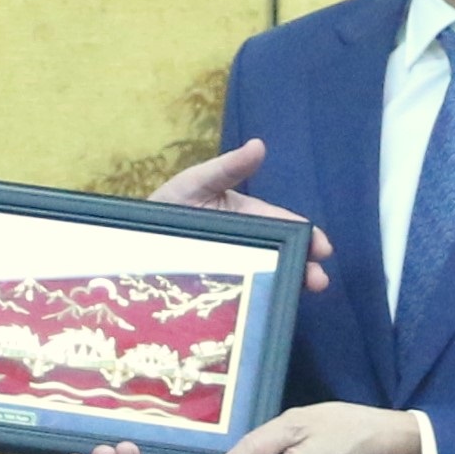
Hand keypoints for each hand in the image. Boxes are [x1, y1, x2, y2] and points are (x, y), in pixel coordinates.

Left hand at [154, 138, 333, 293]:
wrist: (131, 239)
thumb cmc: (167, 206)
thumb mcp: (195, 182)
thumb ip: (226, 168)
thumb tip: (259, 145)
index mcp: (247, 217)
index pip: (282, 226)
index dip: (304, 236)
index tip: (322, 248)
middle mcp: (247, 243)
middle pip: (281, 255)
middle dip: (304, 265)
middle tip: (320, 280)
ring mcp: (235, 266)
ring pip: (269, 275)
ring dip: (290, 283)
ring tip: (308, 291)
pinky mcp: (220, 287)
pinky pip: (245, 294)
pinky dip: (261, 298)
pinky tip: (274, 308)